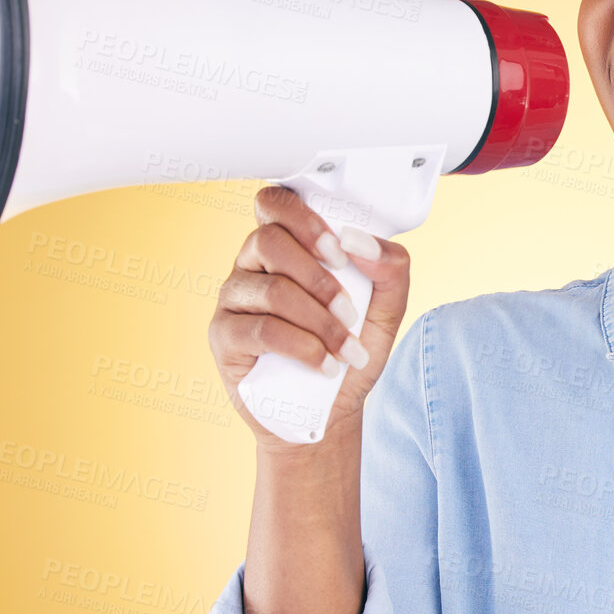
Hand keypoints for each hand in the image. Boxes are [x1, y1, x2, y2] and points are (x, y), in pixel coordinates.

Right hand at [208, 186, 411, 449]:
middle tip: (349, 311)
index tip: (339, 252)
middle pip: (269, 241)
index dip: (304, 220)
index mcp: (288, 246)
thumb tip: (359, 242)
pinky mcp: (224, 335)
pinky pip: (260, 329)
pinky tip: (323, 364)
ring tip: (345, 350)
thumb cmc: (350, 353)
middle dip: (319, 279)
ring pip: (271, 289)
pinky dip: (302, 347)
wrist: (330, 410)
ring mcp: (234, 298)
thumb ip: (389, 268)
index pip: (276, 203)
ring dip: (319, 321)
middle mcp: (253, 265)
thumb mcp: (386, 309)